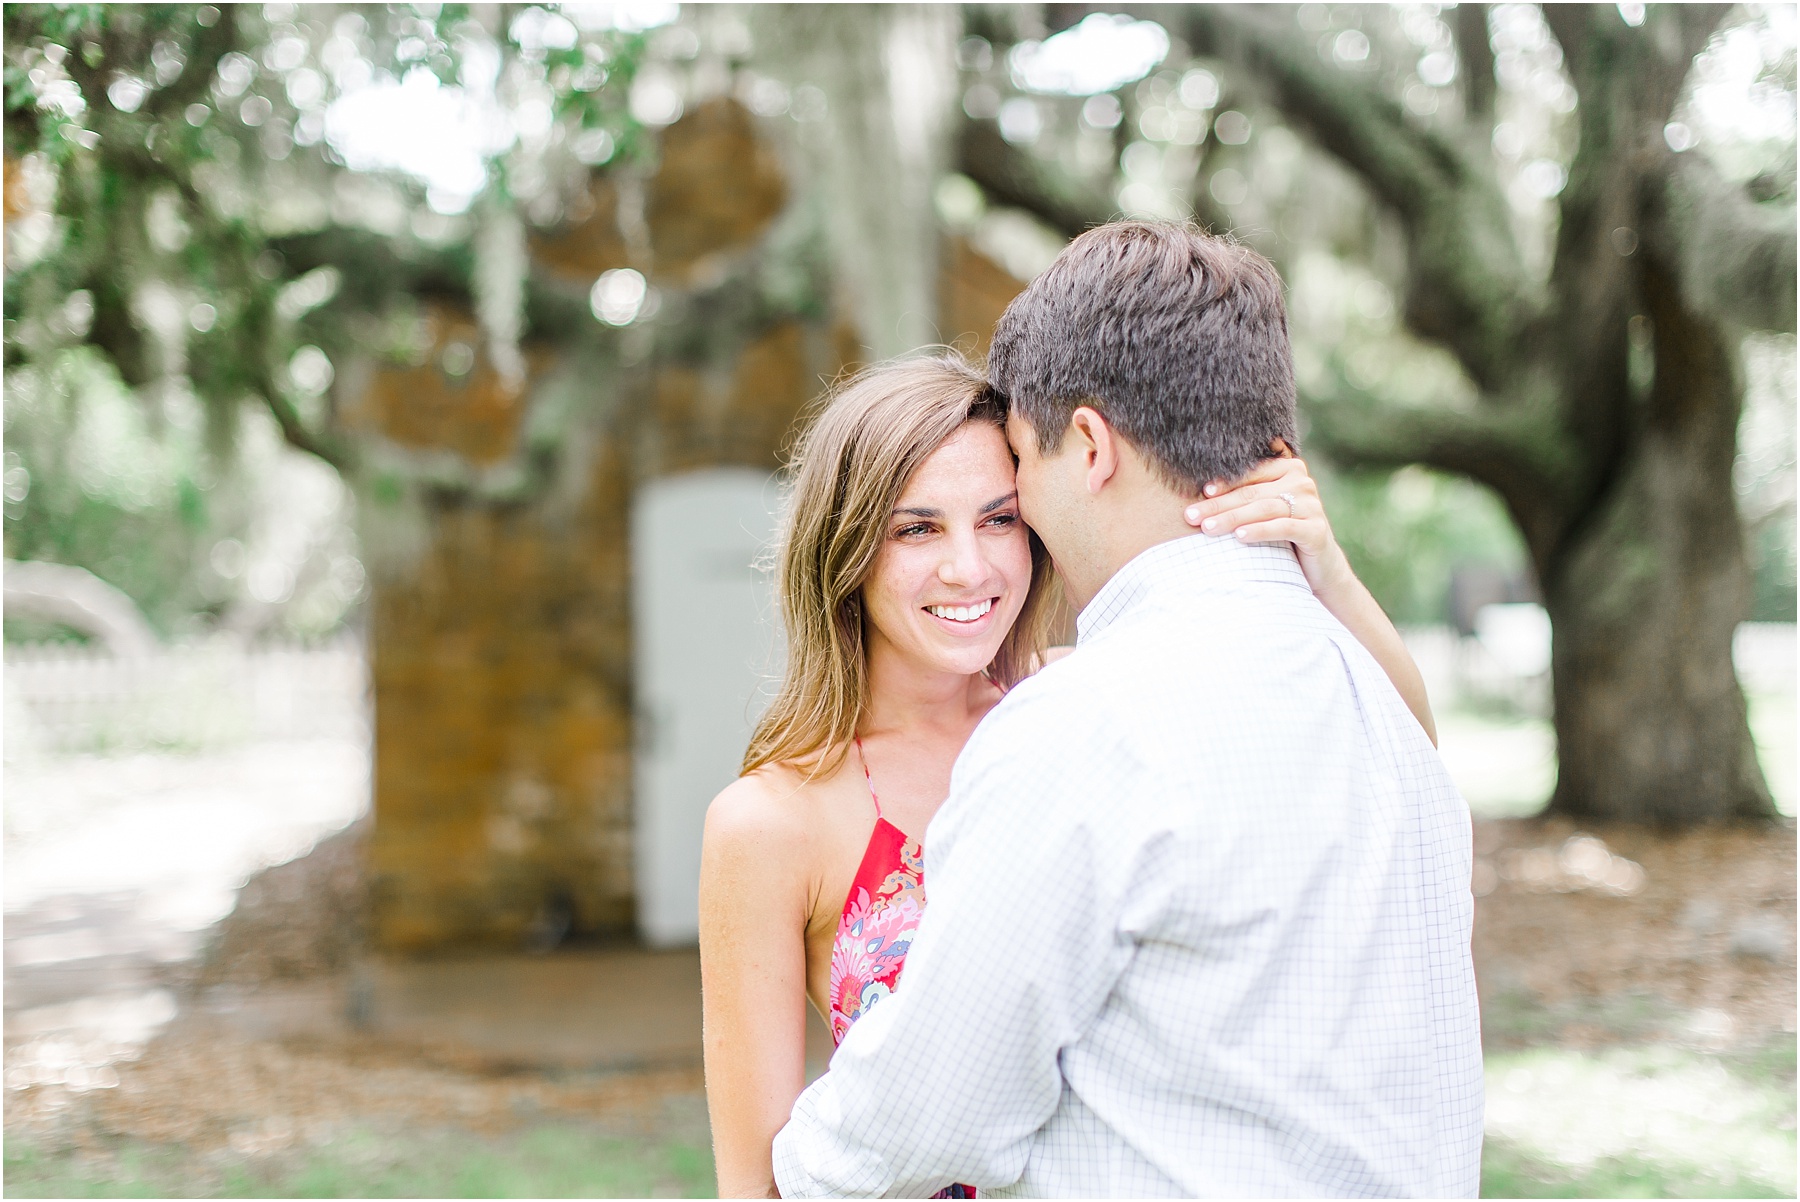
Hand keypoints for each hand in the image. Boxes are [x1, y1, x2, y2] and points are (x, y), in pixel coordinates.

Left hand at [1183, 455, 1350, 595]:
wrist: (1317, 566)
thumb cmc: (1281, 535)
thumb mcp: (1262, 510)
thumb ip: (1243, 495)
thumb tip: (1200, 493)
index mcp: (1287, 468)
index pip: (1250, 473)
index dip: (1224, 483)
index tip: (1200, 493)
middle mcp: (1301, 482)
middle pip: (1252, 493)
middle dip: (1218, 505)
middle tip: (1191, 516)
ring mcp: (1311, 505)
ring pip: (1264, 508)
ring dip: (1233, 518)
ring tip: (1207, 528)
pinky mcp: (1316, 530)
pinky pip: (1284, 528)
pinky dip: (1260, 531)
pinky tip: (1240, 536)